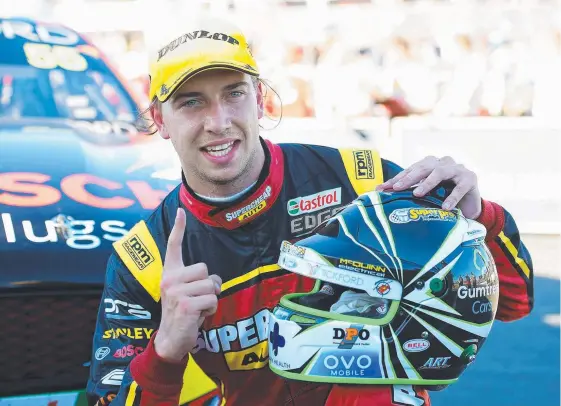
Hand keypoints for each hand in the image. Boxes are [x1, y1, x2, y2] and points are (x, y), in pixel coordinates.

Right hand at [154, 208, 221, 361]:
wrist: (170, 339)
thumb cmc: (182, 314)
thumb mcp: (184, 293)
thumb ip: (194, 281)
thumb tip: (214, 280)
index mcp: (169, 273)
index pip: (173, 246)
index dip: (178, 228)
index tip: (181, 211)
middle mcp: (170, 279)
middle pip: (206, 270)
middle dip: (209, 285)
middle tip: (198, 299)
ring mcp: (176, 291)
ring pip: (211, 286)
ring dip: (211, 300)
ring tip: (197, 308)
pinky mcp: (186, 304)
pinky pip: (212, 300)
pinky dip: (211, 310)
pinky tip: (198, 317)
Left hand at [376, 156, 481, 218]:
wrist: (470, 206)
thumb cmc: (444, 197)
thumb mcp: (427, 194)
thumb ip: (410, 191)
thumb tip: (382, 193)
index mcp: (430, 164)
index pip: (411, 169)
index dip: (397, 178)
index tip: (382, 188)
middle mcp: (443, 163)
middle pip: (423, 167)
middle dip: (409, 177)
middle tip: (396, 188)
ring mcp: (457, 169)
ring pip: (440, 172)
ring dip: (427, 183)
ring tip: (417, 194)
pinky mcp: (470, 179)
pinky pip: (460, 187)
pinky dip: (452, 197)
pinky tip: (445, 207)